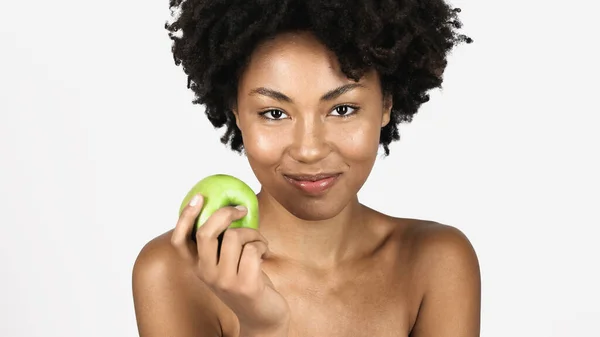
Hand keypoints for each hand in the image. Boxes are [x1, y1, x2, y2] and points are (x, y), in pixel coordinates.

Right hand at [171, 194, 289, 334]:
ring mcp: (224, 281)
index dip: (185, 217)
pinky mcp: (245, 285)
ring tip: (259, 242)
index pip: (179, 241)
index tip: (199, 198)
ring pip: (234, 237)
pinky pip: (252, 249)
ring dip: (253, 233)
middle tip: (241, 210)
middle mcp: (206, 274)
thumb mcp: (225, 263)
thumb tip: (226, 207)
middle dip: (225, 213)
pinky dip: (262, 244)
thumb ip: (220, 243)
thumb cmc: (246, 281)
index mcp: (197, 267)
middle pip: (206, 232)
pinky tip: (265, 254)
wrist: (262, 316)